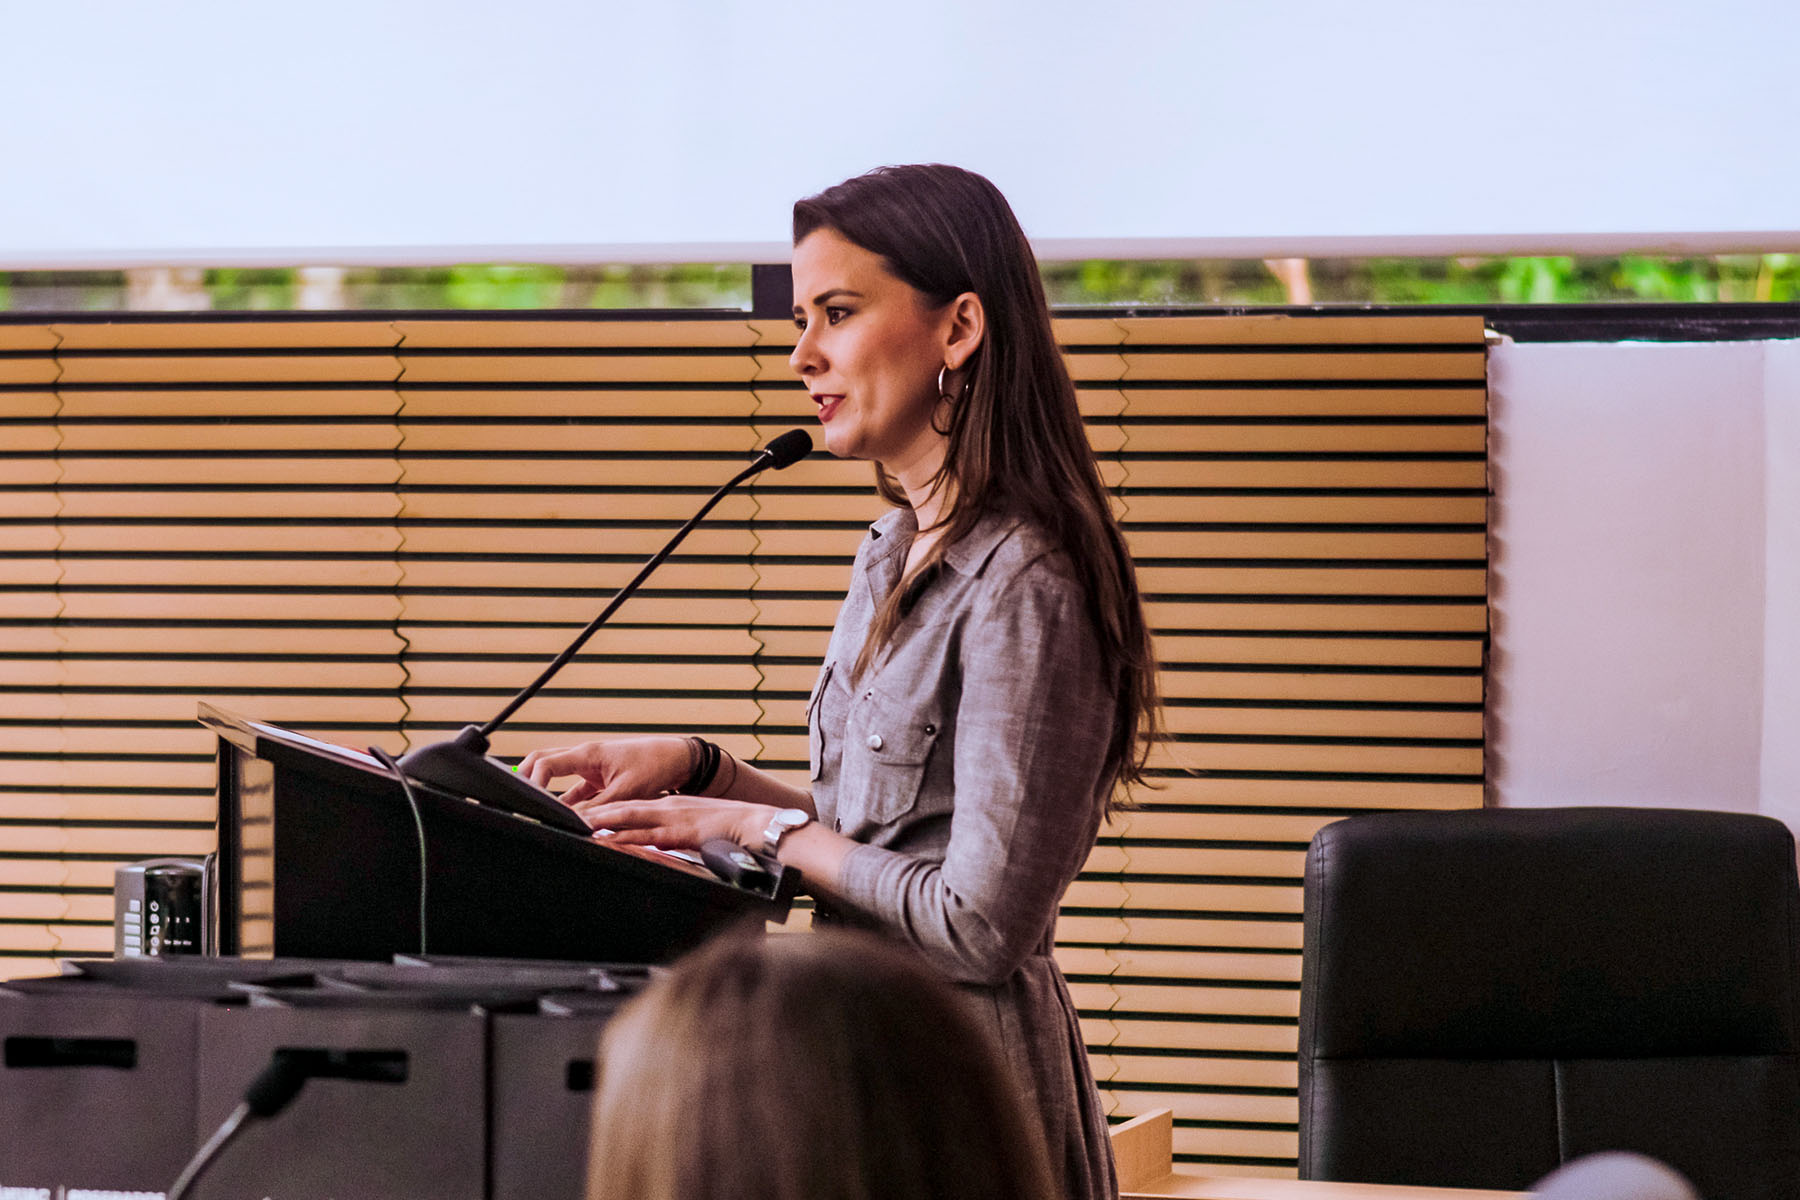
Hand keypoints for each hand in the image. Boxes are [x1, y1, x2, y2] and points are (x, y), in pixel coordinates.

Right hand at [519, 736, 690, 807]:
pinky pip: (573, 791)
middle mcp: (584, 757)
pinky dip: (565, 803)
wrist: (677, 759)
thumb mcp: (625, 792)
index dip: (532, 782)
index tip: (528, 800)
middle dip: (526, 779)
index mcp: (588, 753)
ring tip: (535, 811)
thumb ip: (598, 808)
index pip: (545, 762)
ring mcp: (590, 767)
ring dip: (545, 792)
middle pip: (542, 762)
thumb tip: (575, 823)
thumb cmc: (655, 766)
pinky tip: (562, 818)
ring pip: (556, 777)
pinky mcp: (597, 778)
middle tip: (518, 801)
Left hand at [571, 794, 774, 849]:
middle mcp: (667, 808)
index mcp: (671, 806)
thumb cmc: (732, 831)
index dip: (604, 808)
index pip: (630, 806)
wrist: (758, 825)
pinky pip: (646, 836)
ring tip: (575, 824)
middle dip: (593, 811)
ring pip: (628, 818)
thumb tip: (660, 846)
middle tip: (565, 814)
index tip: (582, 812)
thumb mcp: (698, 830)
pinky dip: (624, 838)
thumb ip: (677, 836)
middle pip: (621, 808)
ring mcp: (672, 818)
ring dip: (600, 822)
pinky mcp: (680, 832)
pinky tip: (607, 842)